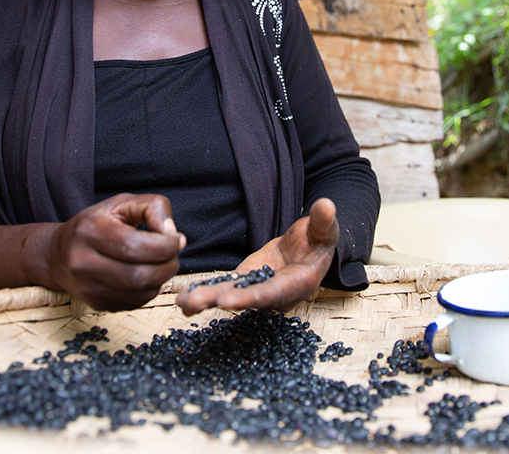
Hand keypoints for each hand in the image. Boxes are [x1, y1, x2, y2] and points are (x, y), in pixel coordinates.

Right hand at [46, 193, 185, 311]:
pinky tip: (147, 275)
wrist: (59, 254)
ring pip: (140, 292)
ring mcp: (88, 288)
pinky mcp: (96, 304)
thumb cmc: (95, 224)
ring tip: (161, 263)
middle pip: (139, 275)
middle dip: (168, 265)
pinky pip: (135, 302)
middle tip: (173, 255)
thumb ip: (152, 208)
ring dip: (162, 279)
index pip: (135, 246)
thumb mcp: (121, 203)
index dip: (165, 245)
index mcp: (89, 231)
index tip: (176, 239)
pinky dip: (149, 290)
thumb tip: (172, 233)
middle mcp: (83, 262)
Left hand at [177, 198, 338, 314]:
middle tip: (195, 303)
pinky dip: (208, 292)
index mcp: (298, 284)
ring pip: (233, 295)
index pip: (273, 293)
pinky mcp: (247, 281)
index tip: (227, 300)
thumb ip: (324, 221)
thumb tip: (326, 205)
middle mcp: (277, 294)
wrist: (311, 249)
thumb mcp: (324, 229)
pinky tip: (185, 297)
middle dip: (221, 301)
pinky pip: (227, 287)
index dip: (250, 298)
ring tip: (183, 303)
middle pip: (248, 299)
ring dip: (208, 299)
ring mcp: (259, 289)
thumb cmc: (319, 240)